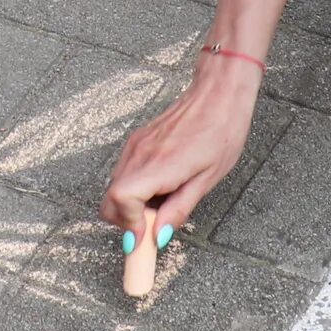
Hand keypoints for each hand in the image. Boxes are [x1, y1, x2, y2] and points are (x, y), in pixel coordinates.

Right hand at [103, 54, 261, 239]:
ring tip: (163, 205)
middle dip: (125, 222)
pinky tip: (161, 188)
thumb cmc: (221, 132)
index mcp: (159, 164)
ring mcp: (135, 146)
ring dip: (131, 207)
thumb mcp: (208, 179)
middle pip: (109, 199)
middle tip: (152, 228)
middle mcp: (139, 154)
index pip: (120, 198)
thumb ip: (179, 209)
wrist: (217, 93)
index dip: (128, 224)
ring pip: (114, 188)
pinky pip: (124, 174)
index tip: (145, 237)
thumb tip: (159, 236)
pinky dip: (134, 191)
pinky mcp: (137, 141)